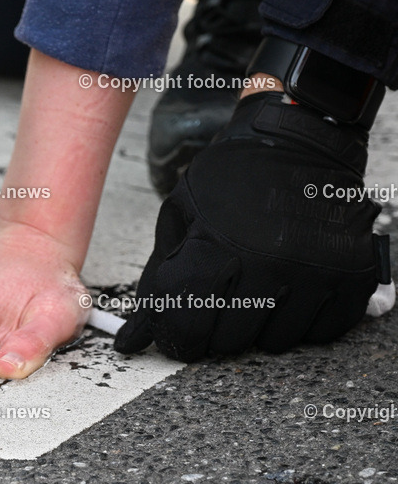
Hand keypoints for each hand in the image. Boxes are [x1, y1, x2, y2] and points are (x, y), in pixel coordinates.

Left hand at [116, 92, 388, 360]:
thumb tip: (133, 338)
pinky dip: (301, 321)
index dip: (174, 333)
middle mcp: (269, 263)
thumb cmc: (231, 179)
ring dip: (259, 325)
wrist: (297, 141)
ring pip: (274, 342)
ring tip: (255, 286)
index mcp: (218, 245)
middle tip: (218, 300)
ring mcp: (314, 272)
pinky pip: (319, 333)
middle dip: (214, 329)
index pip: (187, 320)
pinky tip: (289, 290)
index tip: (176, 334)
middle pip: (229, 339)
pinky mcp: (350, 277)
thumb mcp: (180, 213)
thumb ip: (158, 276)